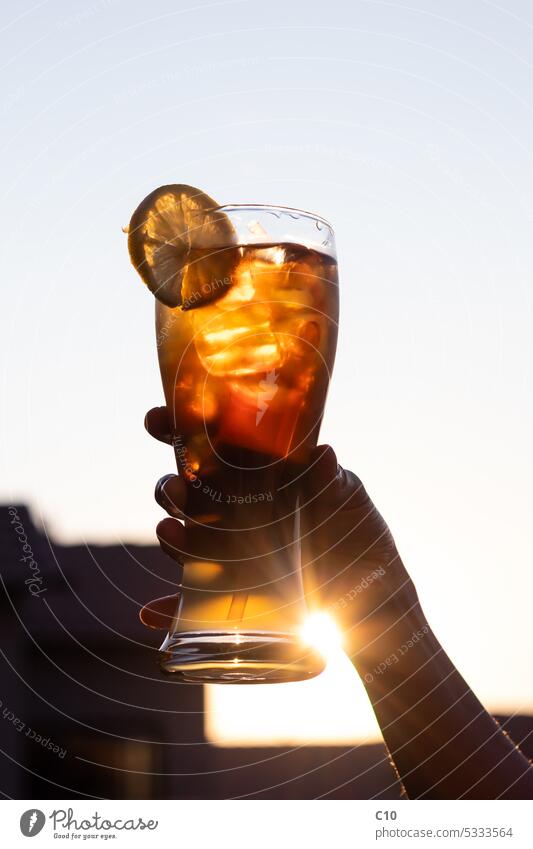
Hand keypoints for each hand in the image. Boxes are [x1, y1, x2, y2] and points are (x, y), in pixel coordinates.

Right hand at [140, 405, 417, 653]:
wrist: (375, 598)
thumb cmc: (360, 535)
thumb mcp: (347, 501)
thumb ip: (329, 481)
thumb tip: (325, 453)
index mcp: (258, 477)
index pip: (212, 446)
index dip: (178, 430)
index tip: (156, 419)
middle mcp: (238, 512)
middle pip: (190, 495)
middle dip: (170, 488)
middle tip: (174, 488)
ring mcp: (232, 553)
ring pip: (186, 540)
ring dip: (171, 536)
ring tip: (170, 531)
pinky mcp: (233, 595)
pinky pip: (190, 605)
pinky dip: (168, 610)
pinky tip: (150, 613)